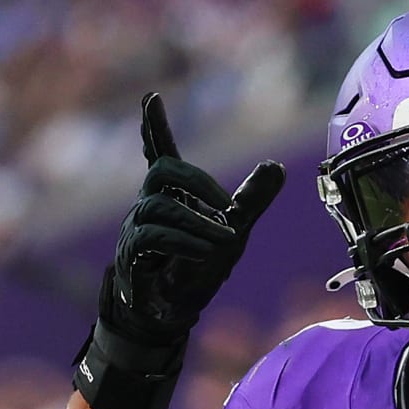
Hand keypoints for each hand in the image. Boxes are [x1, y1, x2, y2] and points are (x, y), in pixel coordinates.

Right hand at [106, 92, 284, 344]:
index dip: (154, 128)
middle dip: (197, 183)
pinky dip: (184, 242)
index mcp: (172, 195)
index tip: (152, 97)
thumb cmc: (197, 267)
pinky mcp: (132, 256)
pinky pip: (153, 238)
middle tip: (227, 205)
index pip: (160, 154)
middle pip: (163, 172)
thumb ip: (251, 199)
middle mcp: (150, 205)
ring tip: (225, 239)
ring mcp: (137, 228)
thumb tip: (277, 165)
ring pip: (161, 208)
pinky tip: (206, 252)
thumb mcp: (234, 230)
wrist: (171, 311)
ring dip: (199, 222)